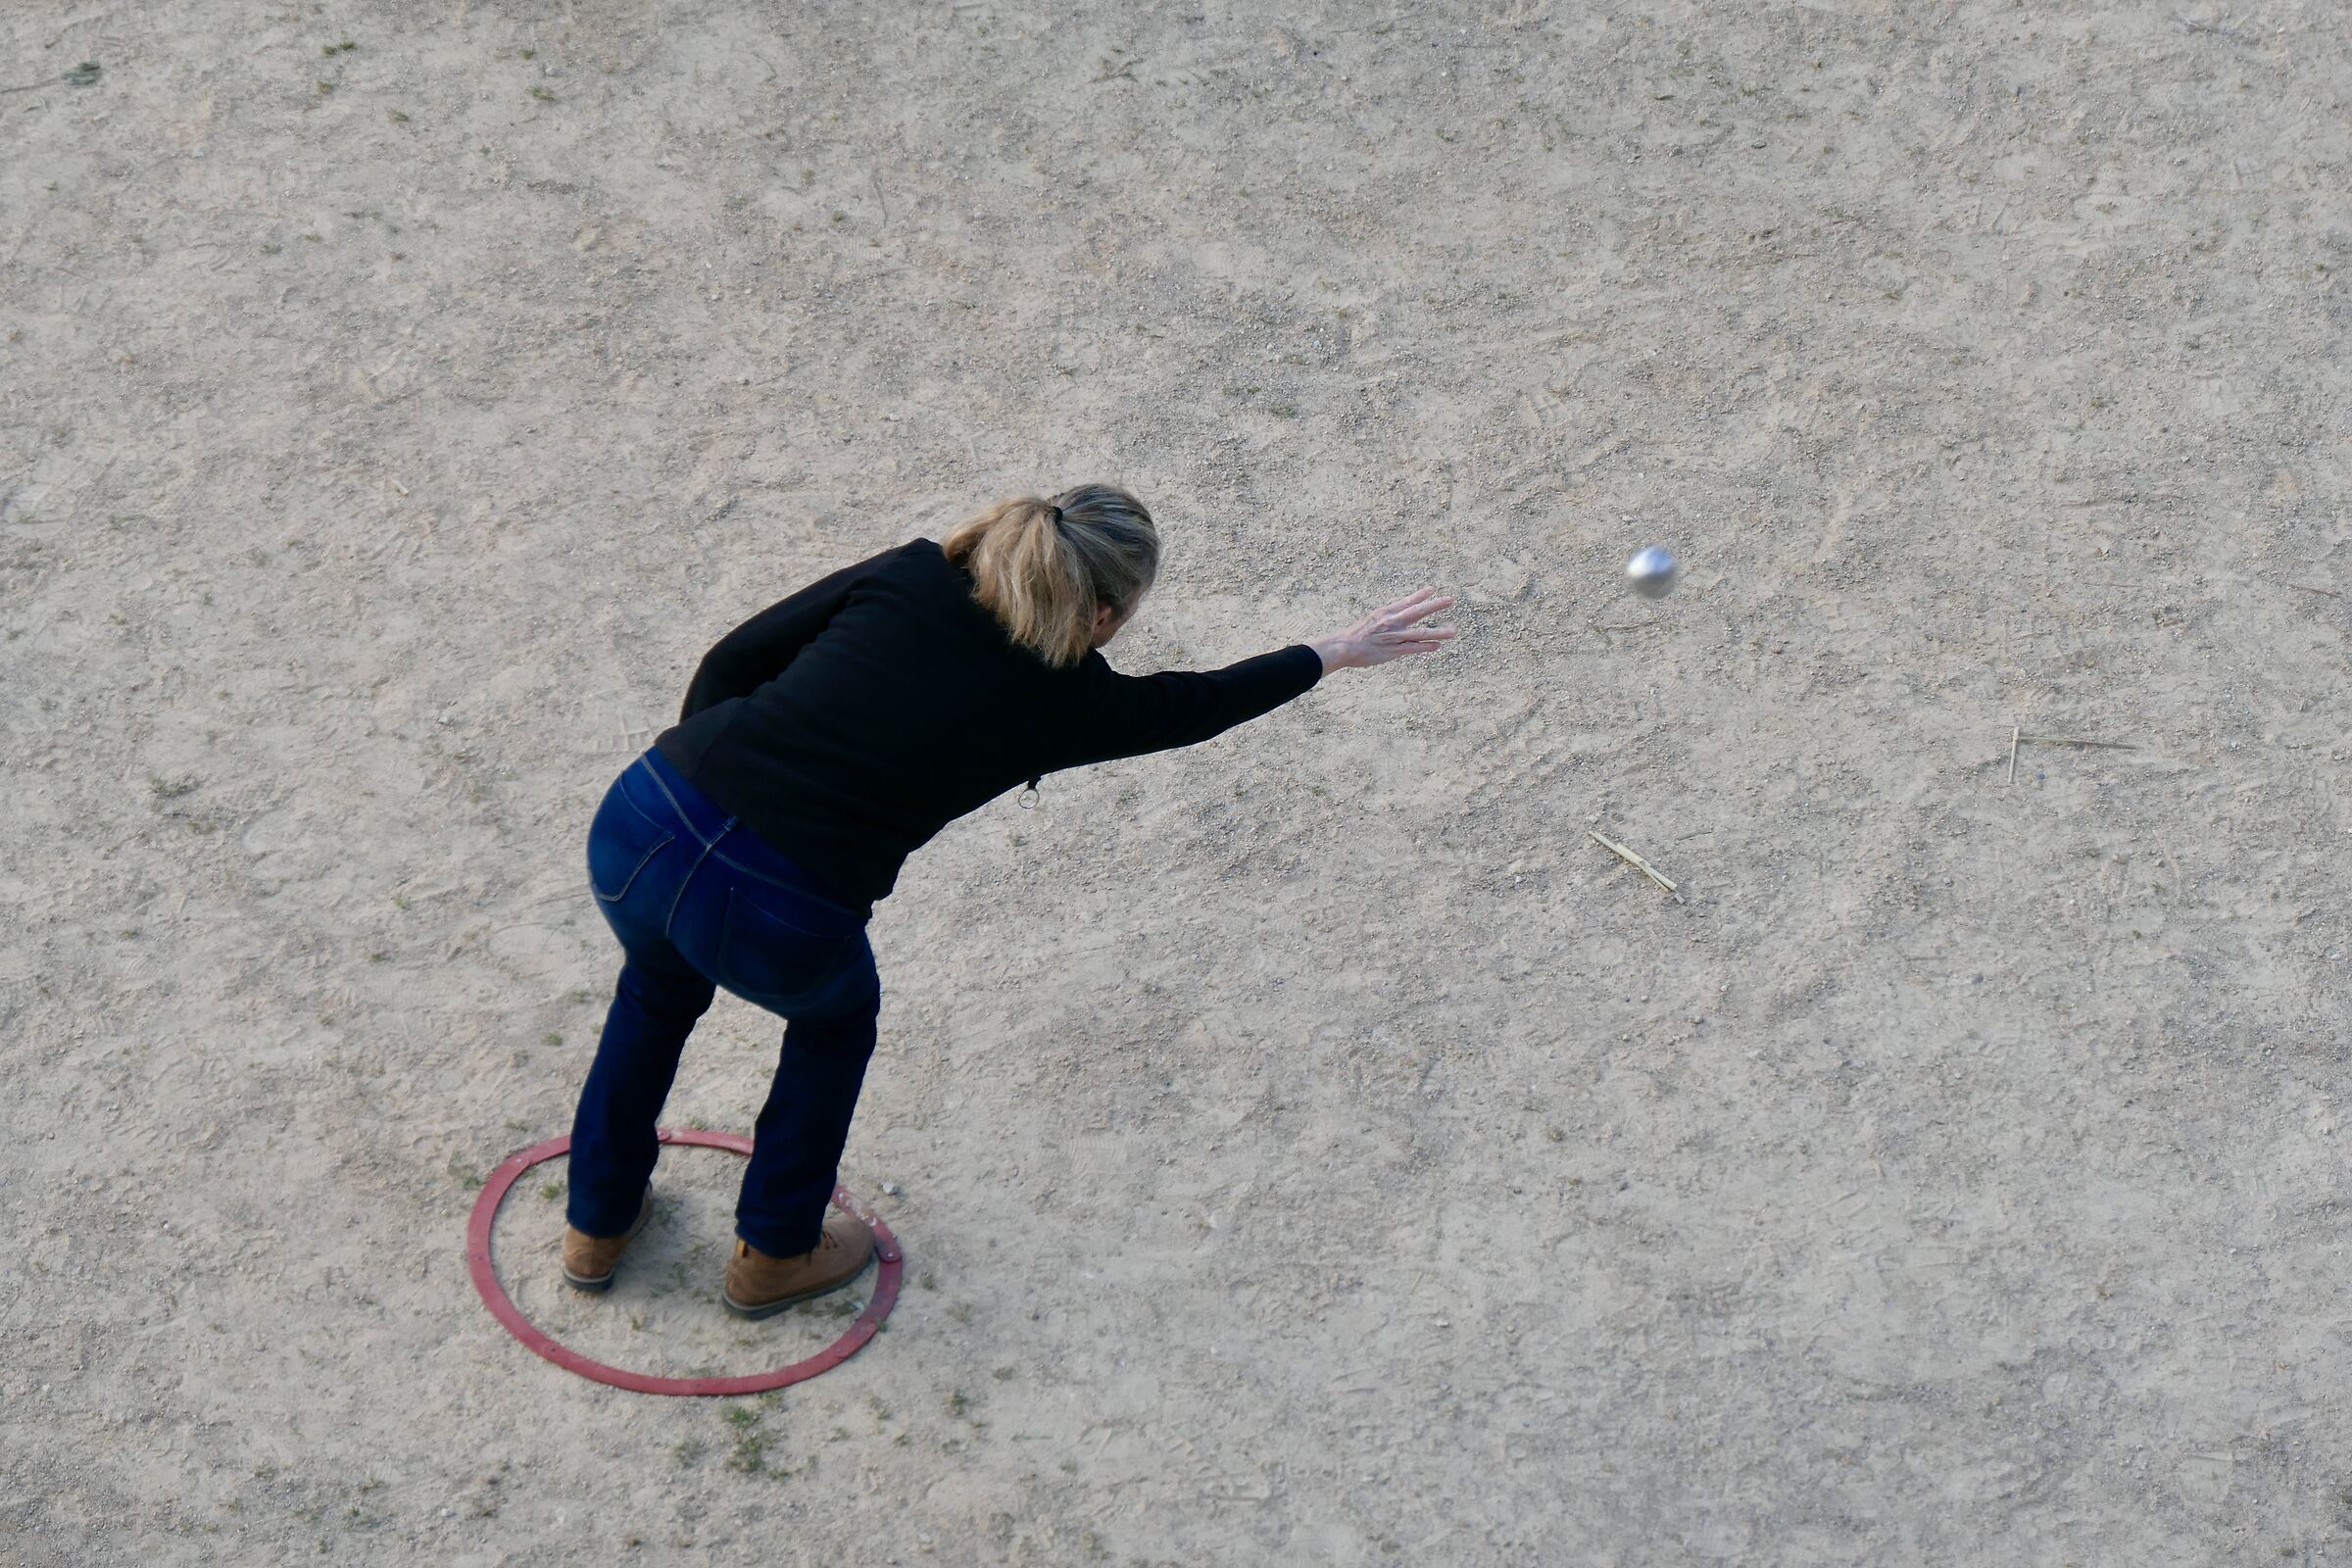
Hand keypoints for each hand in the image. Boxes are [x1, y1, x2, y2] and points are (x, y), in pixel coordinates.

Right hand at [1310, 588, 1457, 671]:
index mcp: (1386, 612)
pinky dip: (1425, 647)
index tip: (1433, 589)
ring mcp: (1393, 636)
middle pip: (1417, 611)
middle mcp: (1391, 622)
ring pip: (1419, 633)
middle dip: (1435, 605)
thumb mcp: (1373, 619)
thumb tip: (1402, 613)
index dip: (1421, 595)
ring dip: (1438, 631)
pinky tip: (1437, 646)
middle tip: (1450, 600)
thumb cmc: (1357, 634)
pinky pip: (1412, 648)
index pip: (1407, 601)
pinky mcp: (1393, 651)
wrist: (1344, 647)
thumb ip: (1388, 616)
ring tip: (1453, 631)